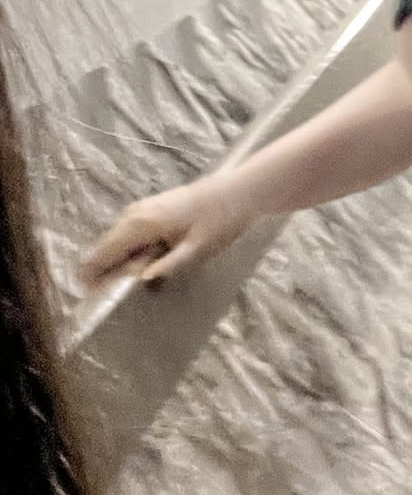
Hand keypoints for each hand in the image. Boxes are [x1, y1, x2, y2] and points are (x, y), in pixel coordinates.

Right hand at [80, 172, 255, 288]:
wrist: (238, 191)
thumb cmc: (220, 221)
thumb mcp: (198, 249)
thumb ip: (168, 266)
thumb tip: (139, 281)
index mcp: (139, 225)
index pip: (99, 255)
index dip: (91, 279)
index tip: (96, 303)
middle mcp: (132, 214)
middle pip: (103, 250)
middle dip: (105, 275)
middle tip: (122, 299)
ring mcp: (140, 209)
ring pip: (114, 243)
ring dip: (118, 265)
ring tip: (135, 287)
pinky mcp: (150, 209)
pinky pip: (127, 235)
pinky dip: (129, 253)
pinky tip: (149, 266)